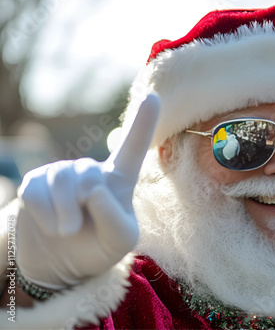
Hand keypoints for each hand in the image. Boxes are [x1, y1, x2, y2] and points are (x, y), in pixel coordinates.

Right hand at [15, 93, 159, 289]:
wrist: (59, 264)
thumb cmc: (98, 248)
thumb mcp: (119, 242)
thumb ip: (116, 219)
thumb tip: (94, 190)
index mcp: (119, 181)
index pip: (132, 149)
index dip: (143, 123)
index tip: (154, 96)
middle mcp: (92, 171)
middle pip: (89, 176)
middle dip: (83, 208)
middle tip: (78, 230)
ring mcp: (62, 173)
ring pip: (62, 181)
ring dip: (64, 216)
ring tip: (66, 231)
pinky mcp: (35, 182)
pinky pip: (35, 192)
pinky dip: (43, 216)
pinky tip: (49, 225)